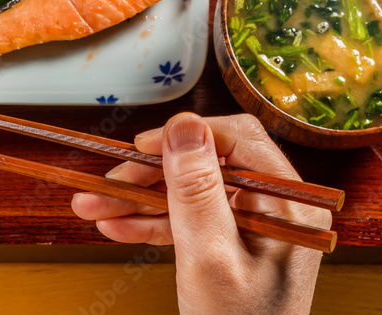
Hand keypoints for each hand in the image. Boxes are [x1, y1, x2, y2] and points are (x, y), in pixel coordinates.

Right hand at [71, 113, 330, 314]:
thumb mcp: (210, 257)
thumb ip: (196, 190)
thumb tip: (185, 125)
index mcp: (288, 205)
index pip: (236, 139)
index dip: (184, 137)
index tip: (140, 146)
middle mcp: (275, 208)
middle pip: (206, 165)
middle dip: (150, 173)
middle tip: (107, 181)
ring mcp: (253, 226)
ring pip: (190, 192)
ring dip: (140, 198)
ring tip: (94, 204)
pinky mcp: (233, 244)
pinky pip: (189, 219)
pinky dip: (152, 221)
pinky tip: (116, 223)